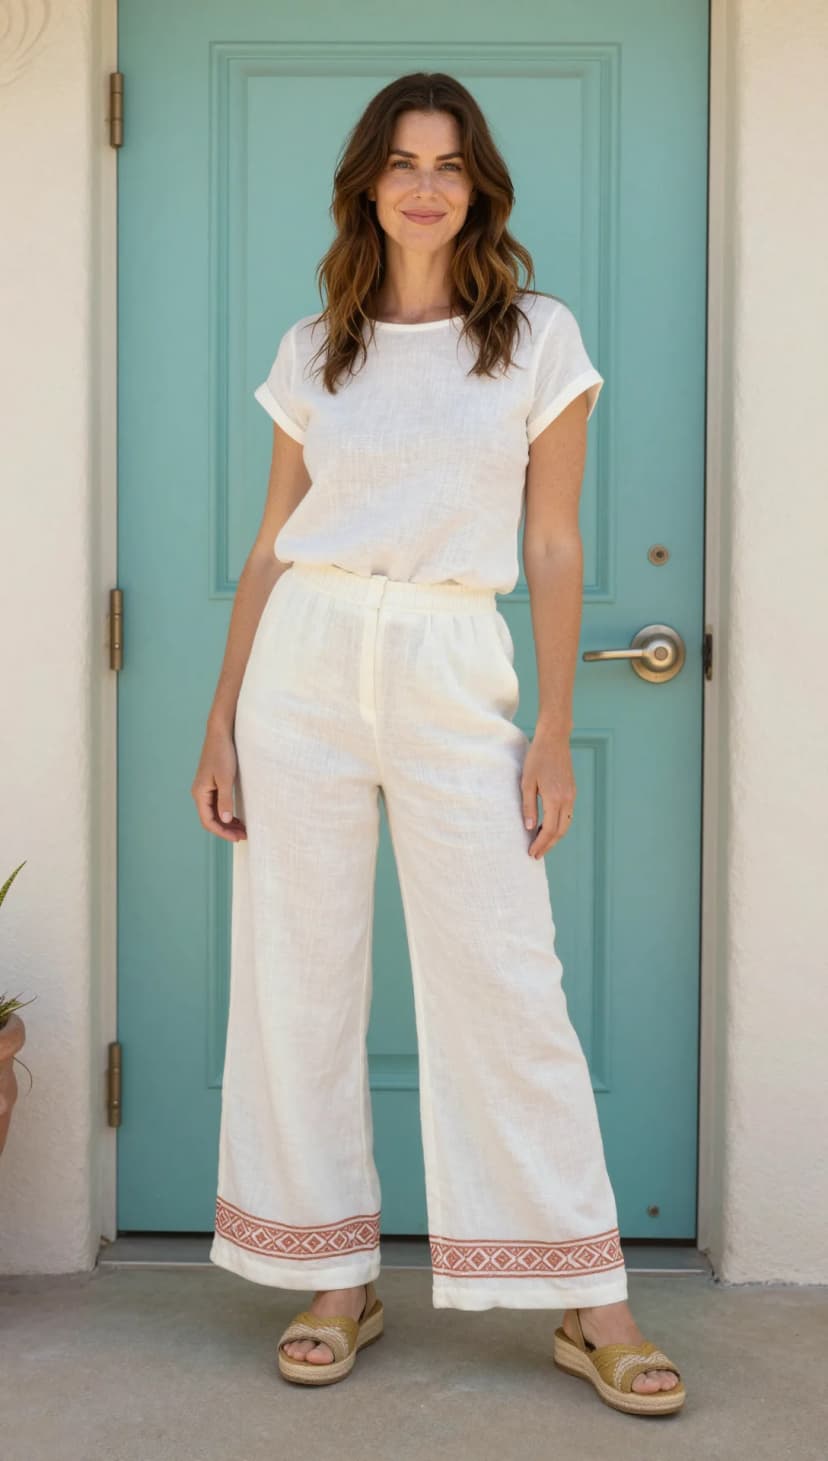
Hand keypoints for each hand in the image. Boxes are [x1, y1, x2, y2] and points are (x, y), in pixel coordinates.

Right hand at [191, 724, 246, 841]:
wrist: (220, 733)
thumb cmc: (223, 754)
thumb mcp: (226, 778)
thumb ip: (225, 800)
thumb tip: (225, 820)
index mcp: (200, 793)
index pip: (208, 821)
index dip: (222, 832)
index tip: (237, 838)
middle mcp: (199, 793)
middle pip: (210, 819)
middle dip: (225, 829)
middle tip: (243, 836)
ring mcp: (205, 788)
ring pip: (213, 813)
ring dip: (226, 822)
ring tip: (242, 829)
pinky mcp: (211, 784)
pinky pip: (216, 804)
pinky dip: (226, 812)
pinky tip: (237, 816)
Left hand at [520, 730, 575, 858]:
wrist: (554, 739)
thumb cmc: (537, 758)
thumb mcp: (527, 783)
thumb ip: (528, 807)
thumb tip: (530, 828)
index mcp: (555, 798)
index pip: (549, 830)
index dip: (541, 844)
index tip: (531, 853)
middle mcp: (567, 799)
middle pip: (560, 831)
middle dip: (548, 845)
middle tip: (536, 855)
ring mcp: (572, 795)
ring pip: (566, 824)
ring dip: (555, 836)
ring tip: (541, 844)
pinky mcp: (572, 791)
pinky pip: (567, 814)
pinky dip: (559, 825)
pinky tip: (548, 826)